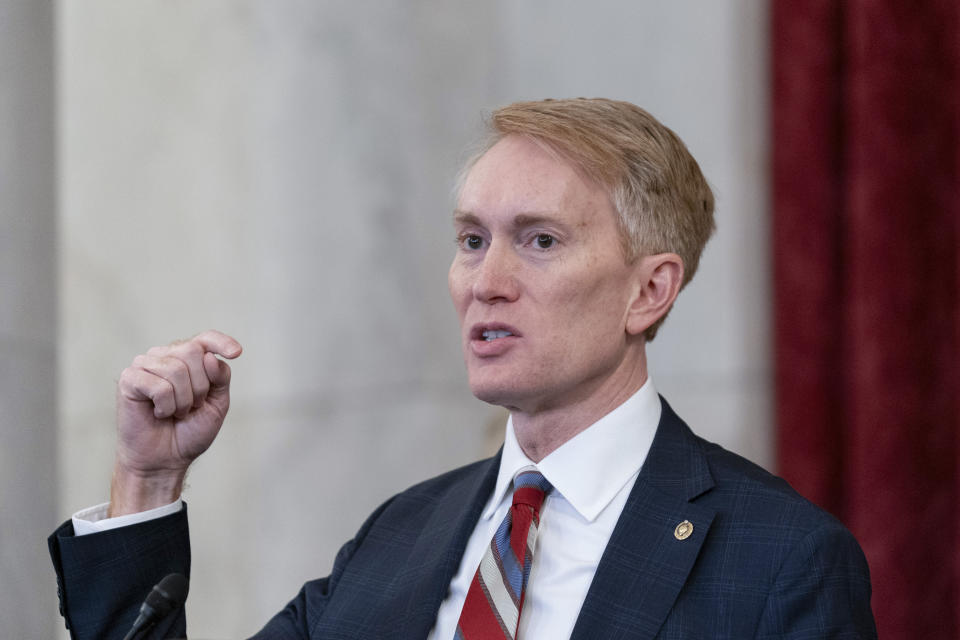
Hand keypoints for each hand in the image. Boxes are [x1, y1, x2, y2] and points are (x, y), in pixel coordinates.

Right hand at [109, 330, 241, 515]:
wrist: (166, 459)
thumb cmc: (189, 430)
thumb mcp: (217, 403)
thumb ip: (220, 377)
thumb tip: (209, 357)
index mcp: (187, 358)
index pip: (205, 339)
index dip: (221, 341)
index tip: (237, 353)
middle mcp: (165, 355)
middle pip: (193, 352)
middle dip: (201, 387)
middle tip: (191, 407)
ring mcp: (144, 365)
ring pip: (176, 369)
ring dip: (183, 400)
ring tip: (175, 412)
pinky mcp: (129, 379)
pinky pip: (159, 386)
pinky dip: (166, 406)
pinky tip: (158, 413)